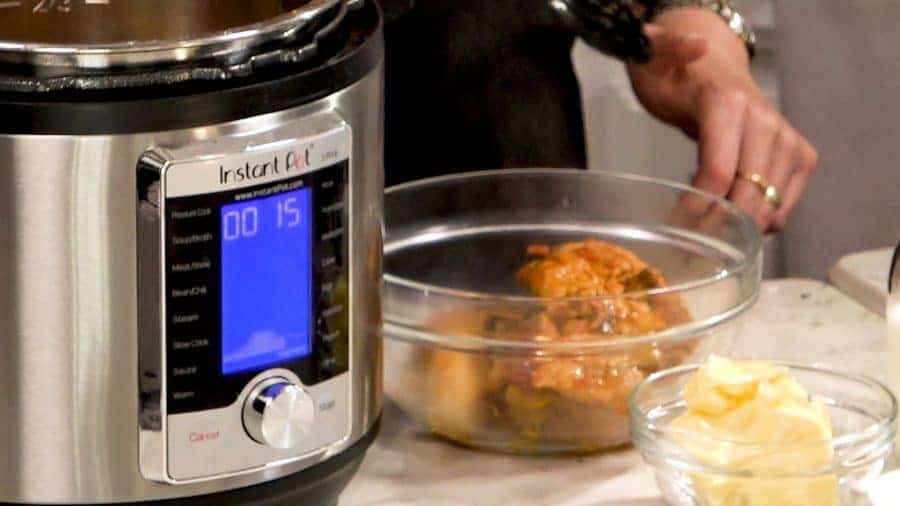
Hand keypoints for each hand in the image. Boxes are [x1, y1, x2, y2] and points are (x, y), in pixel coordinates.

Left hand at [626, 7, 817, 230]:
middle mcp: (766, 123)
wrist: (712, 66)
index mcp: (728, 104)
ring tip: (708, 228)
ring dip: (739, 228)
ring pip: (769, 207)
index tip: (675, 221)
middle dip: (717, 224)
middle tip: (689, 238)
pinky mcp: (800, 157)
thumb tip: (694, 46)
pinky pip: (785, 206)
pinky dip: (760, 221)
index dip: (696, 207)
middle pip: (748, 196)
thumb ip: (666, 50)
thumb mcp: (655, 60)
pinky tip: (735, 217)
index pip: (718, 173)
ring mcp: (787, 141)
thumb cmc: (676, 76)